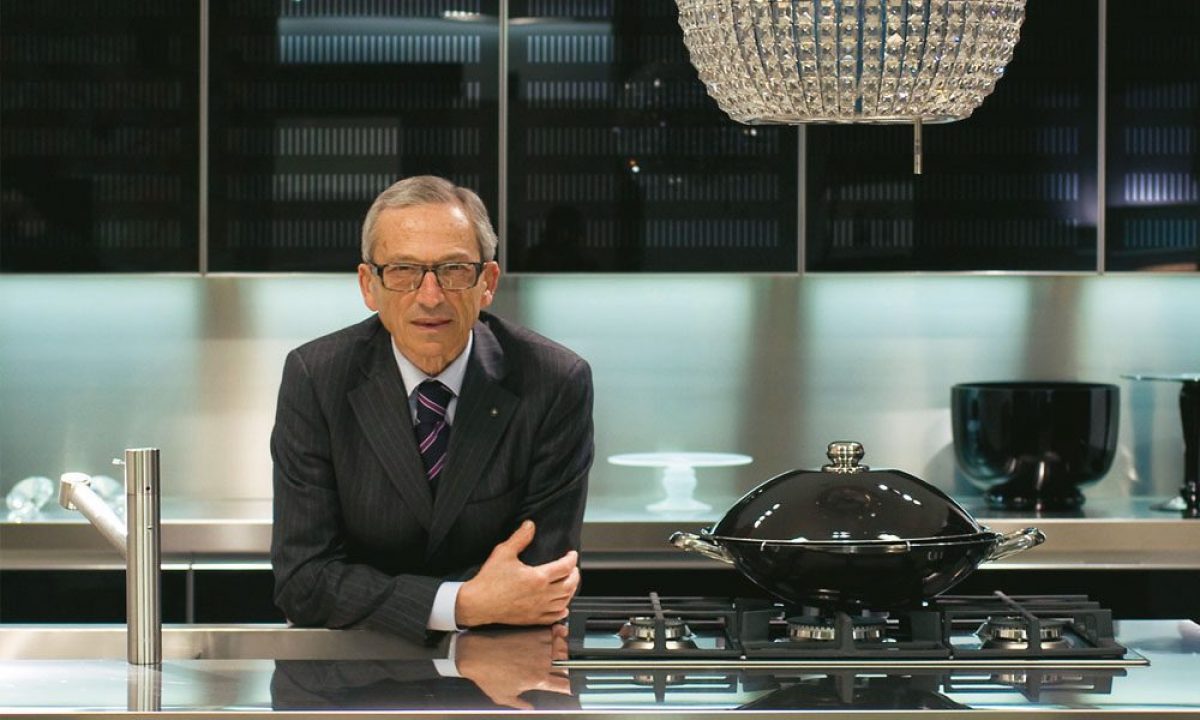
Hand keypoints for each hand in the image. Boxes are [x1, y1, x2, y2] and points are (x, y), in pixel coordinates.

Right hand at [455, 520, 579, 626]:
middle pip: (569, 585)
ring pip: (564, 601)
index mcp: (537, 577)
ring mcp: (538, 608)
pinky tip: (562, 607)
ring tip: (569, 584)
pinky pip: (554, 617)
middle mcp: (542, 594)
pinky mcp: (532, 619)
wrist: (477, 603)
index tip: (571, 554)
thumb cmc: (489, 581)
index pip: (564, 567)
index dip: (571, 559)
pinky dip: (562, 611)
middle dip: (574, 575)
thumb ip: (519, 538)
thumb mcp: (504, 552)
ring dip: (570, 591)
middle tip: (573, 568)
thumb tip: (530, 526)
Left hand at [456, 624, 570, 709]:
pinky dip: (560, 632)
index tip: (570, 686)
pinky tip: (562, 632)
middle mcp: (543, 663)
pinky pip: (554, 632)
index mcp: (538, 680)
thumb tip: (529, 708)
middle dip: (569, 668)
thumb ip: (520, 704)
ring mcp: (540, 646)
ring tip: (565, 651)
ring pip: (564, 648)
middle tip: (566, 668)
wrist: (477, 654)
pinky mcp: (534, 633)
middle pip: (567, 666)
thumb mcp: (504, 697)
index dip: (569, 686)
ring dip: (567, 651)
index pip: (563, 684)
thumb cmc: (487, 675)